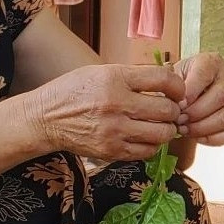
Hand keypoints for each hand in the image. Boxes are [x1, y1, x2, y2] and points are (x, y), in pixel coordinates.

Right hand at [27, 63, 184, 161]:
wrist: (45, 118)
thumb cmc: (75, 91)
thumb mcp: (102, 72)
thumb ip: (133, 76)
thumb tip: (168, 81)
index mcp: (115, 78)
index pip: (164, 80)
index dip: (178, 87)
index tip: (177, 92)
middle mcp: (116, 104)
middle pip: (166, 110)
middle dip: (173, 110)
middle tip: (169, 110)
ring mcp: (114, 130)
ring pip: (162, 134)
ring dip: (166, 129)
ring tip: (160, 125)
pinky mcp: (111, 151)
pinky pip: (147, 151)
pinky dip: (152, 145)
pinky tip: (145, 137)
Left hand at [173, 52, 223, 146]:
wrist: (186, 92)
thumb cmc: (179, 83)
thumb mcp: (172, 77)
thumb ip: (172, 87)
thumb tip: (177, 105)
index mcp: (211, 62)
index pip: (204, 74)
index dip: (190, 92)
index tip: (178, 104)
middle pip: (220, 97)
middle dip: (196, 112)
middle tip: (179, 119)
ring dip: (203, 127)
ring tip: (185, 129)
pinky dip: (213, 138)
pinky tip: (197, 136)